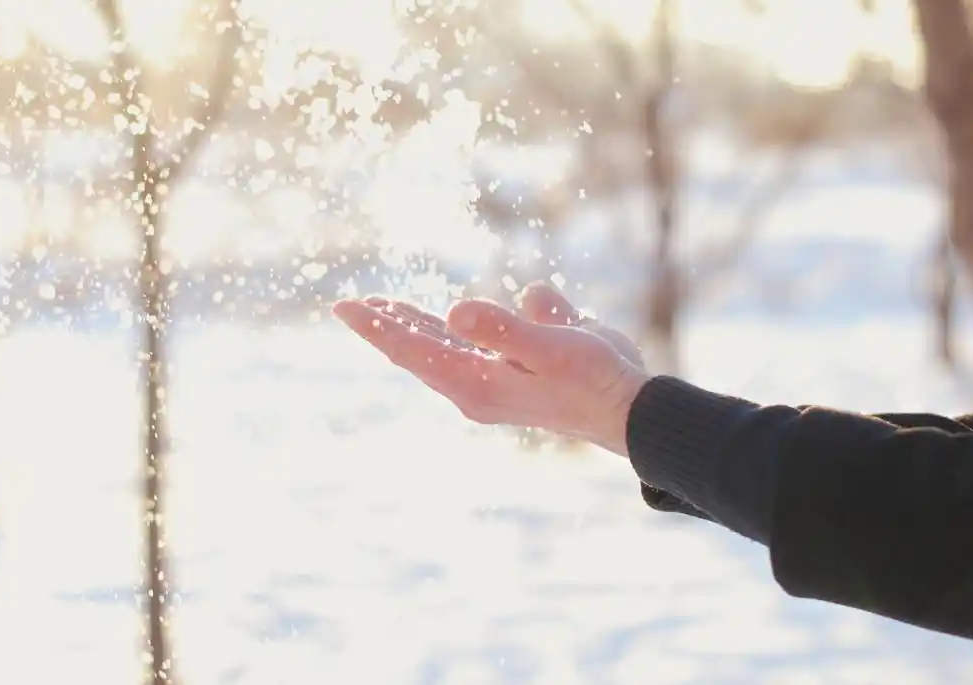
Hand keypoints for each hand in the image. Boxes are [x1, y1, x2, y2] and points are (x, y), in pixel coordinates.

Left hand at [332, 282, 648, 456]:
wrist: (630, 410)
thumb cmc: (595, 378)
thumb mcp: (552, 348)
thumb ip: (503, 330)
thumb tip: (454, 311)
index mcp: (476, 383)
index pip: (411, 349)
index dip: (376, 327)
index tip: (343, 306)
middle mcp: (476, 387)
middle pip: (417, 351)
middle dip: (385, 327)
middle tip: (351, 305)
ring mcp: (492, 384)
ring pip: (440, 350)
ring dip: (411, 328)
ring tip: (384, 309)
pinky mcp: (512, 375)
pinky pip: (467, 350)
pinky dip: (446, 332)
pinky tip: (446, 319)